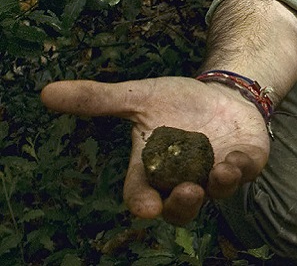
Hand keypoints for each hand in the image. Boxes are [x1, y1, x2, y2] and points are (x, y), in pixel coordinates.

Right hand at [40, 76, 271, 225]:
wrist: (221, 92)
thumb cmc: (176, 102)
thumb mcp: (138, 96)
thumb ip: (98, 100)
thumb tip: (46, 93)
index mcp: (154, 168)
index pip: (142, 194)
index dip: (142, 202)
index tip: (144, 208)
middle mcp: (185, 178)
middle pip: (180, 207)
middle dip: (182, 204)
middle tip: (185, 193)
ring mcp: (216, 173)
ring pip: (216, 194)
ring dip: (215, 188)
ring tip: (214, 177)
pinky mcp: (245, 162)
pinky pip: (245, 172)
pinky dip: (240, 169)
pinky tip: (235, 161)